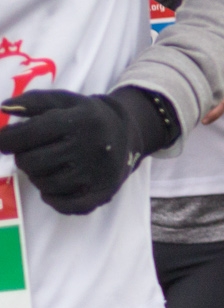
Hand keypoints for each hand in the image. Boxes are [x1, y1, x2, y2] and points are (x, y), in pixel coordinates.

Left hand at [0, 89, 167, 214]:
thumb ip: (33, 102)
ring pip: (44, 184)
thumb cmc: (87, 117)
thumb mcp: (65, 102)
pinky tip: (57, 185)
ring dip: (39, 176)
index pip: (29, 133)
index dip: (7, 139)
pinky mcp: (101, 192)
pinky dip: (53, 198)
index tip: (5, 141)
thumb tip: (4, 108)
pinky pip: (63, 205)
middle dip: (24, 158)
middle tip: (34, 152)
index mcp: (80, 120)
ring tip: (51, 165)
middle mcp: (90, 145)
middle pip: (31, 162)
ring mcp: (96, 172)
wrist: (128, 135)